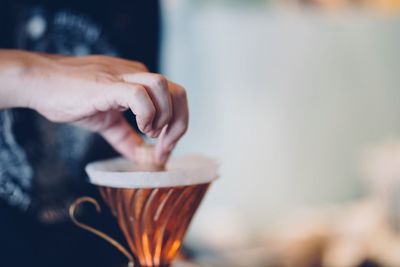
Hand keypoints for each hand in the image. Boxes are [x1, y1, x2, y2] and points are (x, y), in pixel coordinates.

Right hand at [6, 51, 188, 163]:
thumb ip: (126, 138)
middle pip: (178, 92)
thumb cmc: (70, 97)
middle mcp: (136, 74)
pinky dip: (147, 114)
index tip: (165, 150)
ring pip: (164, 87)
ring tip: (149, 133)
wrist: (40, 83)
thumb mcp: (106, 122)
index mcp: (139, 81)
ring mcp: (123, 76)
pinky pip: (139, 95)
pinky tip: (139, 127)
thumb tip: (141, 157)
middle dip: (179, 124)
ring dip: (164, 116)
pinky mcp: (108, 84)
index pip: (175, 98)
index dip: (178, 126)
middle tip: (164, 147)